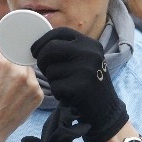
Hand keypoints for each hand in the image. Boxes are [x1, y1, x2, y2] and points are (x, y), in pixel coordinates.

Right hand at [0, 45, 42, 141]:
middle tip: (4, 76)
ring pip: (29, 71)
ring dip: (22, 75)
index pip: (11, 46)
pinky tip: (15, 97)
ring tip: (9, 89)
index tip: (7, 53)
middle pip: (21, 58)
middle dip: (14, 63)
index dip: (8, 50)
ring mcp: (31, 84)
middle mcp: (19, 72)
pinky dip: (27, 87)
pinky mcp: (38, 96)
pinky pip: (34, 84)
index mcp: (2, 62)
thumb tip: (0, 43)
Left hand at [31, 27, 127, 141]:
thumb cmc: (89, 82)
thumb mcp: (85, 59)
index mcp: (90, 44)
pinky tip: (68, 95)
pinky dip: (57, 92)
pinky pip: (55, 86)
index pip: (60, 32)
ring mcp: (86, 70)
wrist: (106, 109)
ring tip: (65, 85)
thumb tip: (39, 44)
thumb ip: (68, 49)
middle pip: (51, 49)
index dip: (43, 40)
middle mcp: (90, 53)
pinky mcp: (80, 87)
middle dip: (41, 60)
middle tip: (43, 70)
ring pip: (51, 69)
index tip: (34, 51)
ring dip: (52, 79)